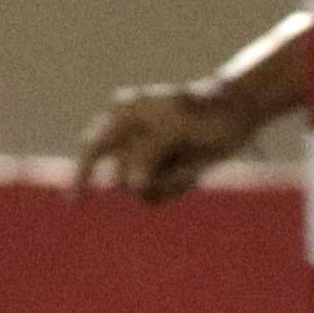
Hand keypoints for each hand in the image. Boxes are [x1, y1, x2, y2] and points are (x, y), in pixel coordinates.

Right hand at [71, 77, 259, 204]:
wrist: (237, 112)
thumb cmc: (205, 110)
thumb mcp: (177, 124)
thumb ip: (150, 152)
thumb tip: (131, 185)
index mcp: (124, 114)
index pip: (94, 146)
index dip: (81, 174)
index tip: (76, 203)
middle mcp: (126, 135)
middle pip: (120, 175)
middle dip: (149, 177)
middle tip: (179, 158)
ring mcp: (141, 156)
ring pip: (137, 190)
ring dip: (165, 185)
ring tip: (191, 166)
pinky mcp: (158, 173)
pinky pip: (154, 196)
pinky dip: (174, 189)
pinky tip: (192, 171)